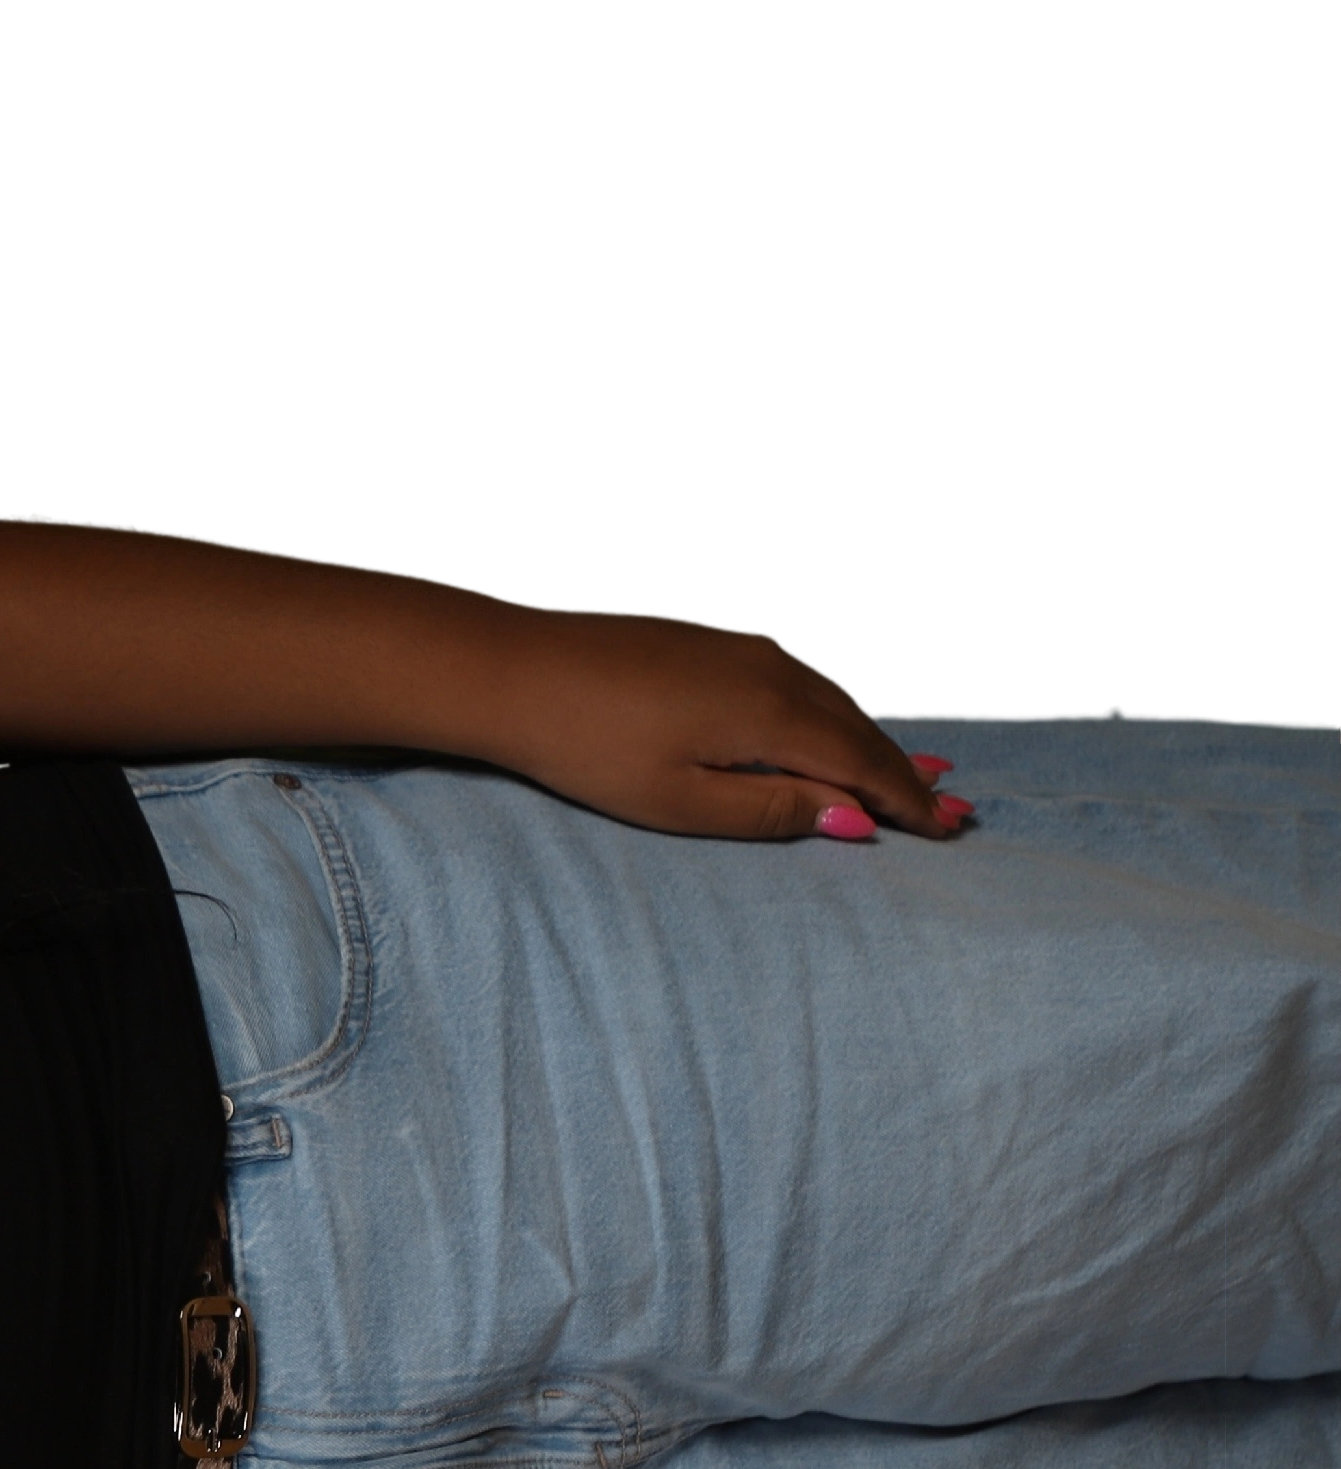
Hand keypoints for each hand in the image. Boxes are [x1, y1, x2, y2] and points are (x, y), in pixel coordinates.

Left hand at [465, 610, 968, 843]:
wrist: (516, 671)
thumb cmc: (588, 748)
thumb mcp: (680, 801)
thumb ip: (772, 809)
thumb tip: (855, 822)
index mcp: (773, 714)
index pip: (864, 767)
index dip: (908, 803)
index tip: (948, 830)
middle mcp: (774, 670)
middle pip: (859, 730)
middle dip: (904, 774)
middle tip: (953, 811)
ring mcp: (745, 646)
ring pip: (832, 700)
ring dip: (871, 740)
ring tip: (910, 776)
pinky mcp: (716, 639)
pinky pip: (798, 680)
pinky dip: (830, 711)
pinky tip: (832, 728)